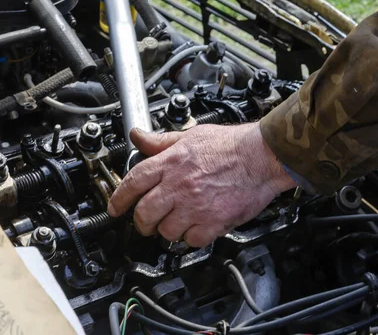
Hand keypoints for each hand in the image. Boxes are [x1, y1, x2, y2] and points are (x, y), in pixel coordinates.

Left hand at [107, 123, 296, 246]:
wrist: (262, 156)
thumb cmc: (231, 145)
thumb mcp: (191, 136)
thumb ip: (161, 141)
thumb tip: (138, 136)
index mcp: (171, 163)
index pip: (133, 182)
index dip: (119, 198)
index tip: (115, 208)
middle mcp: (179, 185)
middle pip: (144, 213)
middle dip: (141, 222)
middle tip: (145, 223)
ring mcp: (195, 206)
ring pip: (165, 231)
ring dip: (167, 231)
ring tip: (175, 223)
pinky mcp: (213, 222)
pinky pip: (191, 240)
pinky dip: (190, 238)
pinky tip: (195, 228)